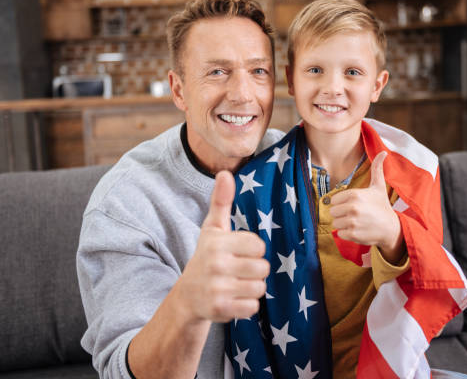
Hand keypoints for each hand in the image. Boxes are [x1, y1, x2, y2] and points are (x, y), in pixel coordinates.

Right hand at [177, 170, 269, 322]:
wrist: (188, 296)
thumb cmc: (207, 257)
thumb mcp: (212, 229)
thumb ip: (221, 202)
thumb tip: (225, 173)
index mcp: (218, 243)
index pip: (259, 246)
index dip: (253, 251)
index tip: (238, 253)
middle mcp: (216, 265)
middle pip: (263, 268)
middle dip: (254, 271)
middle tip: (237, 271)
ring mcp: (218, 288)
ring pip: (260, 288)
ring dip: (252, 289)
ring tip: (235, 285)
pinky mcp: (221, 309)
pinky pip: (253, 308)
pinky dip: (247, 306)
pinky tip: (233, 299)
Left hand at [329, 151, 404, 263]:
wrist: (392, 228)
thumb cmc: (382, 206)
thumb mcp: (379, 187)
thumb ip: (377, 169)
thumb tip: (383, 152)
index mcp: (354, 194)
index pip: (333, 200)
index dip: (342, 203)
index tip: (353, 205)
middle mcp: (352, 208)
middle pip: (333, 212)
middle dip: (342, 214)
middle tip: (355, 215)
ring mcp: (352, 222)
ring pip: (335, 223)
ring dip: (344, 224)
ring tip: (357, 222)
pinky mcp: (353, 234)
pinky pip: (340, 234)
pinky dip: (347, 234)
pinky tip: (358, 230)